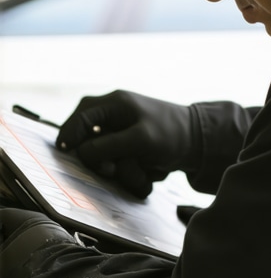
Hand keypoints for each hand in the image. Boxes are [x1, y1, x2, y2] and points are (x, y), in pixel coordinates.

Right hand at [56, 90, 198, 197]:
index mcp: (115, 104)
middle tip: (112, 169)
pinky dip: (132, 172)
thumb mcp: (139, 140)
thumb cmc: (171, 134)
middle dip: (102, 159)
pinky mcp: (129, 147)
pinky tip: (149, 173)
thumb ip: (108, 146)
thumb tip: (81, 152)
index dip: (70, 136)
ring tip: (143, 174)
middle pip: (88, 139)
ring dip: (123, 170)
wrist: (199, 142)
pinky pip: (121, 163)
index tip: (65, 153)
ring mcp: (121, 132)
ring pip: (106, 157)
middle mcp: (114, 115)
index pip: (80, 118)